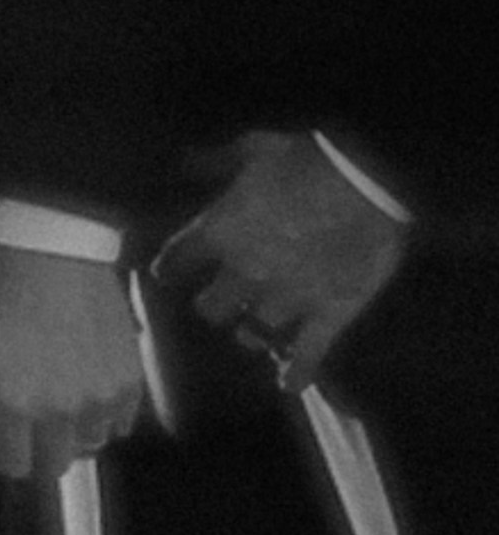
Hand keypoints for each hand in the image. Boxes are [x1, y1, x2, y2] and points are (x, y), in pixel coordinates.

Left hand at [0, 239, 155, 480]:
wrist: (52, 251)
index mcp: (12, 403)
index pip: (14, 467)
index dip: (4, 457)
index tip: (1, 439)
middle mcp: (60, 411)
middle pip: (55, 465)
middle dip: (38, 453)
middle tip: (29, 422)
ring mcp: (100, 398)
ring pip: (90, 445)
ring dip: (73, 434)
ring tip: (58, 399)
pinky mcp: (130, 382)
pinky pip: (121, 424)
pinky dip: (104, 417)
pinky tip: (87, 388)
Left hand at [164, 129, 412, 373]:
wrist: (366, 182)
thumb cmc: (305, 159)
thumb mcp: (253, 149)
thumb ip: (215, 162)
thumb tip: (183, 162)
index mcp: (218, 232)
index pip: (176, 262)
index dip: (171, 269)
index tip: (169, 273)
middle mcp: (244, 273)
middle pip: (210, 308)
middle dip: (212, 305)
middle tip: (218, 302)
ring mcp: (286, 299)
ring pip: (252, 334)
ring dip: (250, 332)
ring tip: (253, 331)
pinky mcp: (329, 315)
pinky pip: (308, 354)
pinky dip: (298, 372)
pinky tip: (289, 385)